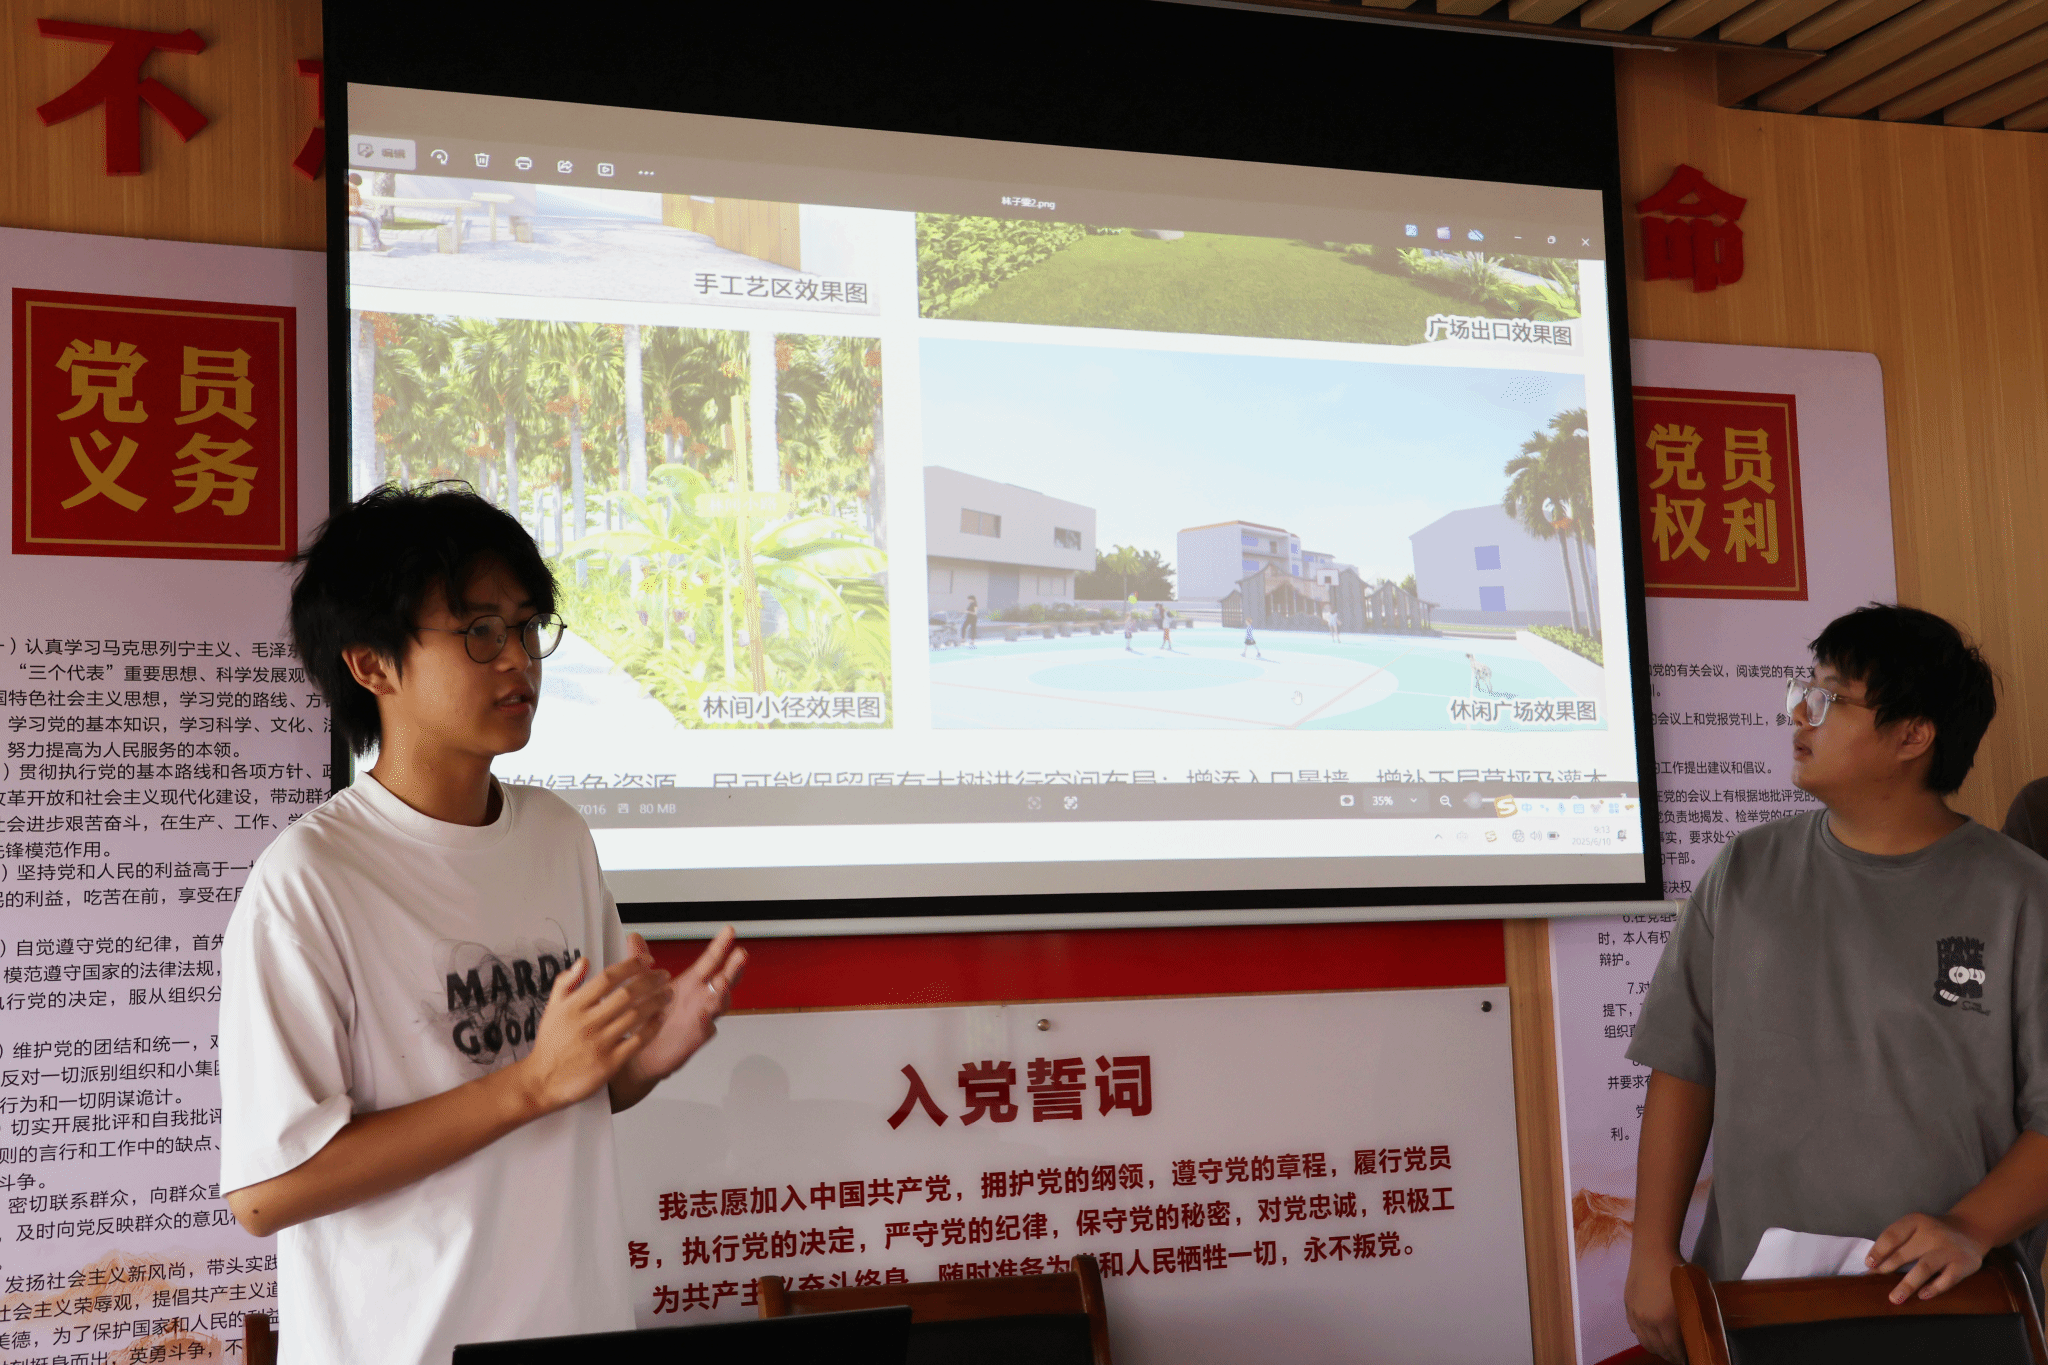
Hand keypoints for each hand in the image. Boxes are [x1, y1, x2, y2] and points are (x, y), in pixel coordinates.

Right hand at [513, 954, 672, 1115]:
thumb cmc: (551, 1043)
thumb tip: (584, 961)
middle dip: (650, 980)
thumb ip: (566, 982)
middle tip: (664, 975)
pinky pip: (638, 1041)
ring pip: (636, 1016)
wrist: (542, 1081)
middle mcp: (587, 1023)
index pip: (608, 978)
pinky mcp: (609, 1063)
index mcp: (573, 1006)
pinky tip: (660, 1018)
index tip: (646, 960)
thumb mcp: (552, 1008)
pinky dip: (652, 1027)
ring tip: (667, 993)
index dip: (631, 965)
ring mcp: (599, 1043)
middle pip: (627, 994)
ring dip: (656, 1001)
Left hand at [623, 927, 746, 1084]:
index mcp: (691, 983)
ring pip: (719, 1003)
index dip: (720, 946)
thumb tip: (633, 937)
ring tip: (723, 982)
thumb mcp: (643, 986)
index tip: (728, 932)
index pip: (710, 961)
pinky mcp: (695, 1036)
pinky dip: (707, 1020)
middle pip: (724, 979)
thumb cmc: (650, 1019)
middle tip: (740, 955)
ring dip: (723, 992)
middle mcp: (700, 998)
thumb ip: (640, 962)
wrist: (643, 1053)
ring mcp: (702, 1017)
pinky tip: (705, 1014)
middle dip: (733, 967)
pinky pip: (706, 1028)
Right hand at [1625, 1244, 1687, 1362]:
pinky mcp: (1627, 1305)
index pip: (1673, 1349)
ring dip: (1655, 1347)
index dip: (1681, 1357)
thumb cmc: (1677, 1271)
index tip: (1688, 1358)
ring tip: (1665, 1346)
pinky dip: (1643, 1335)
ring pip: (1643, 1341)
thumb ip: (1692, 1319)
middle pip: (1657, 1348)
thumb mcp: (1692, 1296)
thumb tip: (1695, 1336)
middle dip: (1669, 1355)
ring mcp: (1635, 1314)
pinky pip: (1634, 1329)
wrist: (1653, 1251)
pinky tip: (1651, 1331)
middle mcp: (1646, 1321)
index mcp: (1665, 1321)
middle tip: (1678, 1355)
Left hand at [1868, 1212, 1986, 1302]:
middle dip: (1888, 1267)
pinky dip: (1933, 1288)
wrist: (1971, 1230)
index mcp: (1916, 1221)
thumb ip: (1898, 1243)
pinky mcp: (1964, 1264)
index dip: (1879, 1250)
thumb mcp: (1916, 1229)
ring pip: (1924, 1268)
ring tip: (1894, 1298)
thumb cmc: (1933, 1233)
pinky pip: (1947, 1279)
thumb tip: (1873, 1265)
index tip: (1868, 1264)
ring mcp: (1949, 1249)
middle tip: (1876, 1279)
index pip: (1893, 1235)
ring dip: (1907, 1284)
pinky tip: (1922, 1295)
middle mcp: (1933, 1233)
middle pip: (1905, 1252)